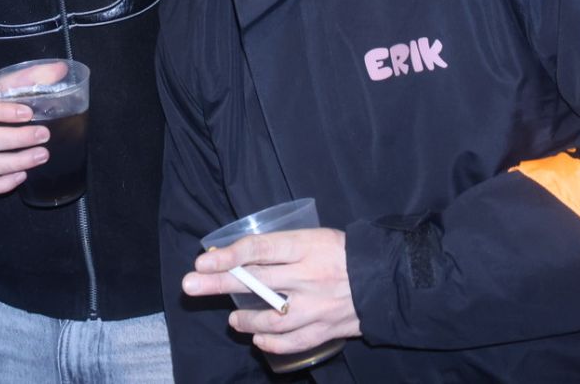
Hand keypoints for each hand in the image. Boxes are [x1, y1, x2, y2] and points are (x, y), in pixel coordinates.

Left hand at [182, 228, 360, 357]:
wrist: (388, 277)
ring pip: (271, 317)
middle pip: (256, 281)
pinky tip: (258, 338)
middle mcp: (309, 276)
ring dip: (244, 319)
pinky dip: (271, 342)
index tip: (203, 259)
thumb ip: (280, 248)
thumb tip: (238, 256)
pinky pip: (292, 341)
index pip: (260, 249)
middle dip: (219, 283)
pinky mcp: (327, 329)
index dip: (228, 255)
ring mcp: (318, 306)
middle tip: (191, 284)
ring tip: (232, 320)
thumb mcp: (313, 237)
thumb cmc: (342, 252)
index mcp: (306, 246)